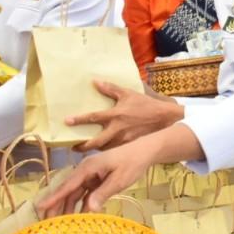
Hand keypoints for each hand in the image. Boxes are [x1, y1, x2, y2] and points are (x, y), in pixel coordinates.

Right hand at [36, 140, 155, 216]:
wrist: (142, 152)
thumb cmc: (131, 163)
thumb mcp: (119, 180)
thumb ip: (103, 193)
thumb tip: (89, 209)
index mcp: (87, 168)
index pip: (68, 185)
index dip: (54, 197)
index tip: (42, 206)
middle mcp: (84, 171)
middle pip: (67, 190)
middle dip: (56, 205)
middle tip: (47, 221)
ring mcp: (89, 176)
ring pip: (74, 194)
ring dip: (68, 207)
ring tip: (60, 223)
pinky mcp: (95, 181)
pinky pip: (84, 194)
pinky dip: (80, 205)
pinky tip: (76, 216)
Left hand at [67, 81, 183, 151]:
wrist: (165, 119)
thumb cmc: (146, 105)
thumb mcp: (129, 93)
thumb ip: (111, 89)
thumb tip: (95, 82)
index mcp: (115, 115)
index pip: (93, 117)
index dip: (79, 120)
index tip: (67, 122)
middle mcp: (117, 130)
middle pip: (96, 142)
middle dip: (82, 146)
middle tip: (73, 147)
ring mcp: (124, 140)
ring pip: (105, 149)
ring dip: (94, 149)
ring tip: (85, 148)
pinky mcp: (130, 146)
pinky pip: (115, 151)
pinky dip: (107, 151)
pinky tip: (102, 150)